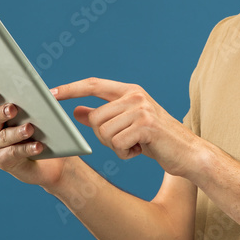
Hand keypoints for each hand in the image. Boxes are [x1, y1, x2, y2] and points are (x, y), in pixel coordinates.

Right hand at [0, 87, 65, 187]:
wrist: (43, 160)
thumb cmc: (39, 129)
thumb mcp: (37, 112)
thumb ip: (38, 100)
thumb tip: (51, 91)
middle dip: (1, 112)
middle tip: (13, 109)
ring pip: (3, 136)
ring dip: (16, 132)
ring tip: (29, 129)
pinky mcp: (2, 160)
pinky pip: (13, 153)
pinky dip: (27, 149)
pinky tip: (38, 146)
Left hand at [50, 77, 201, 177]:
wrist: (188, 153)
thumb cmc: (157, 140)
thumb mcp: (127, 125)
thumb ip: (102, 117)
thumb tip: (76, 112)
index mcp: (130, 91)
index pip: (93, 85)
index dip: (71, 89)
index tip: (51, 93)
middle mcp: (135, 96)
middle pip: (96, 118)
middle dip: (104, 137)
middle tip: (125, 143)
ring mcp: (141, 109)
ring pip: (105, 132)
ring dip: (117, 147)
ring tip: (136, 146)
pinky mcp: (145, 125)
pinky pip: (117, 144)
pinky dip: (125, 154)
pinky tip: (141, 151)